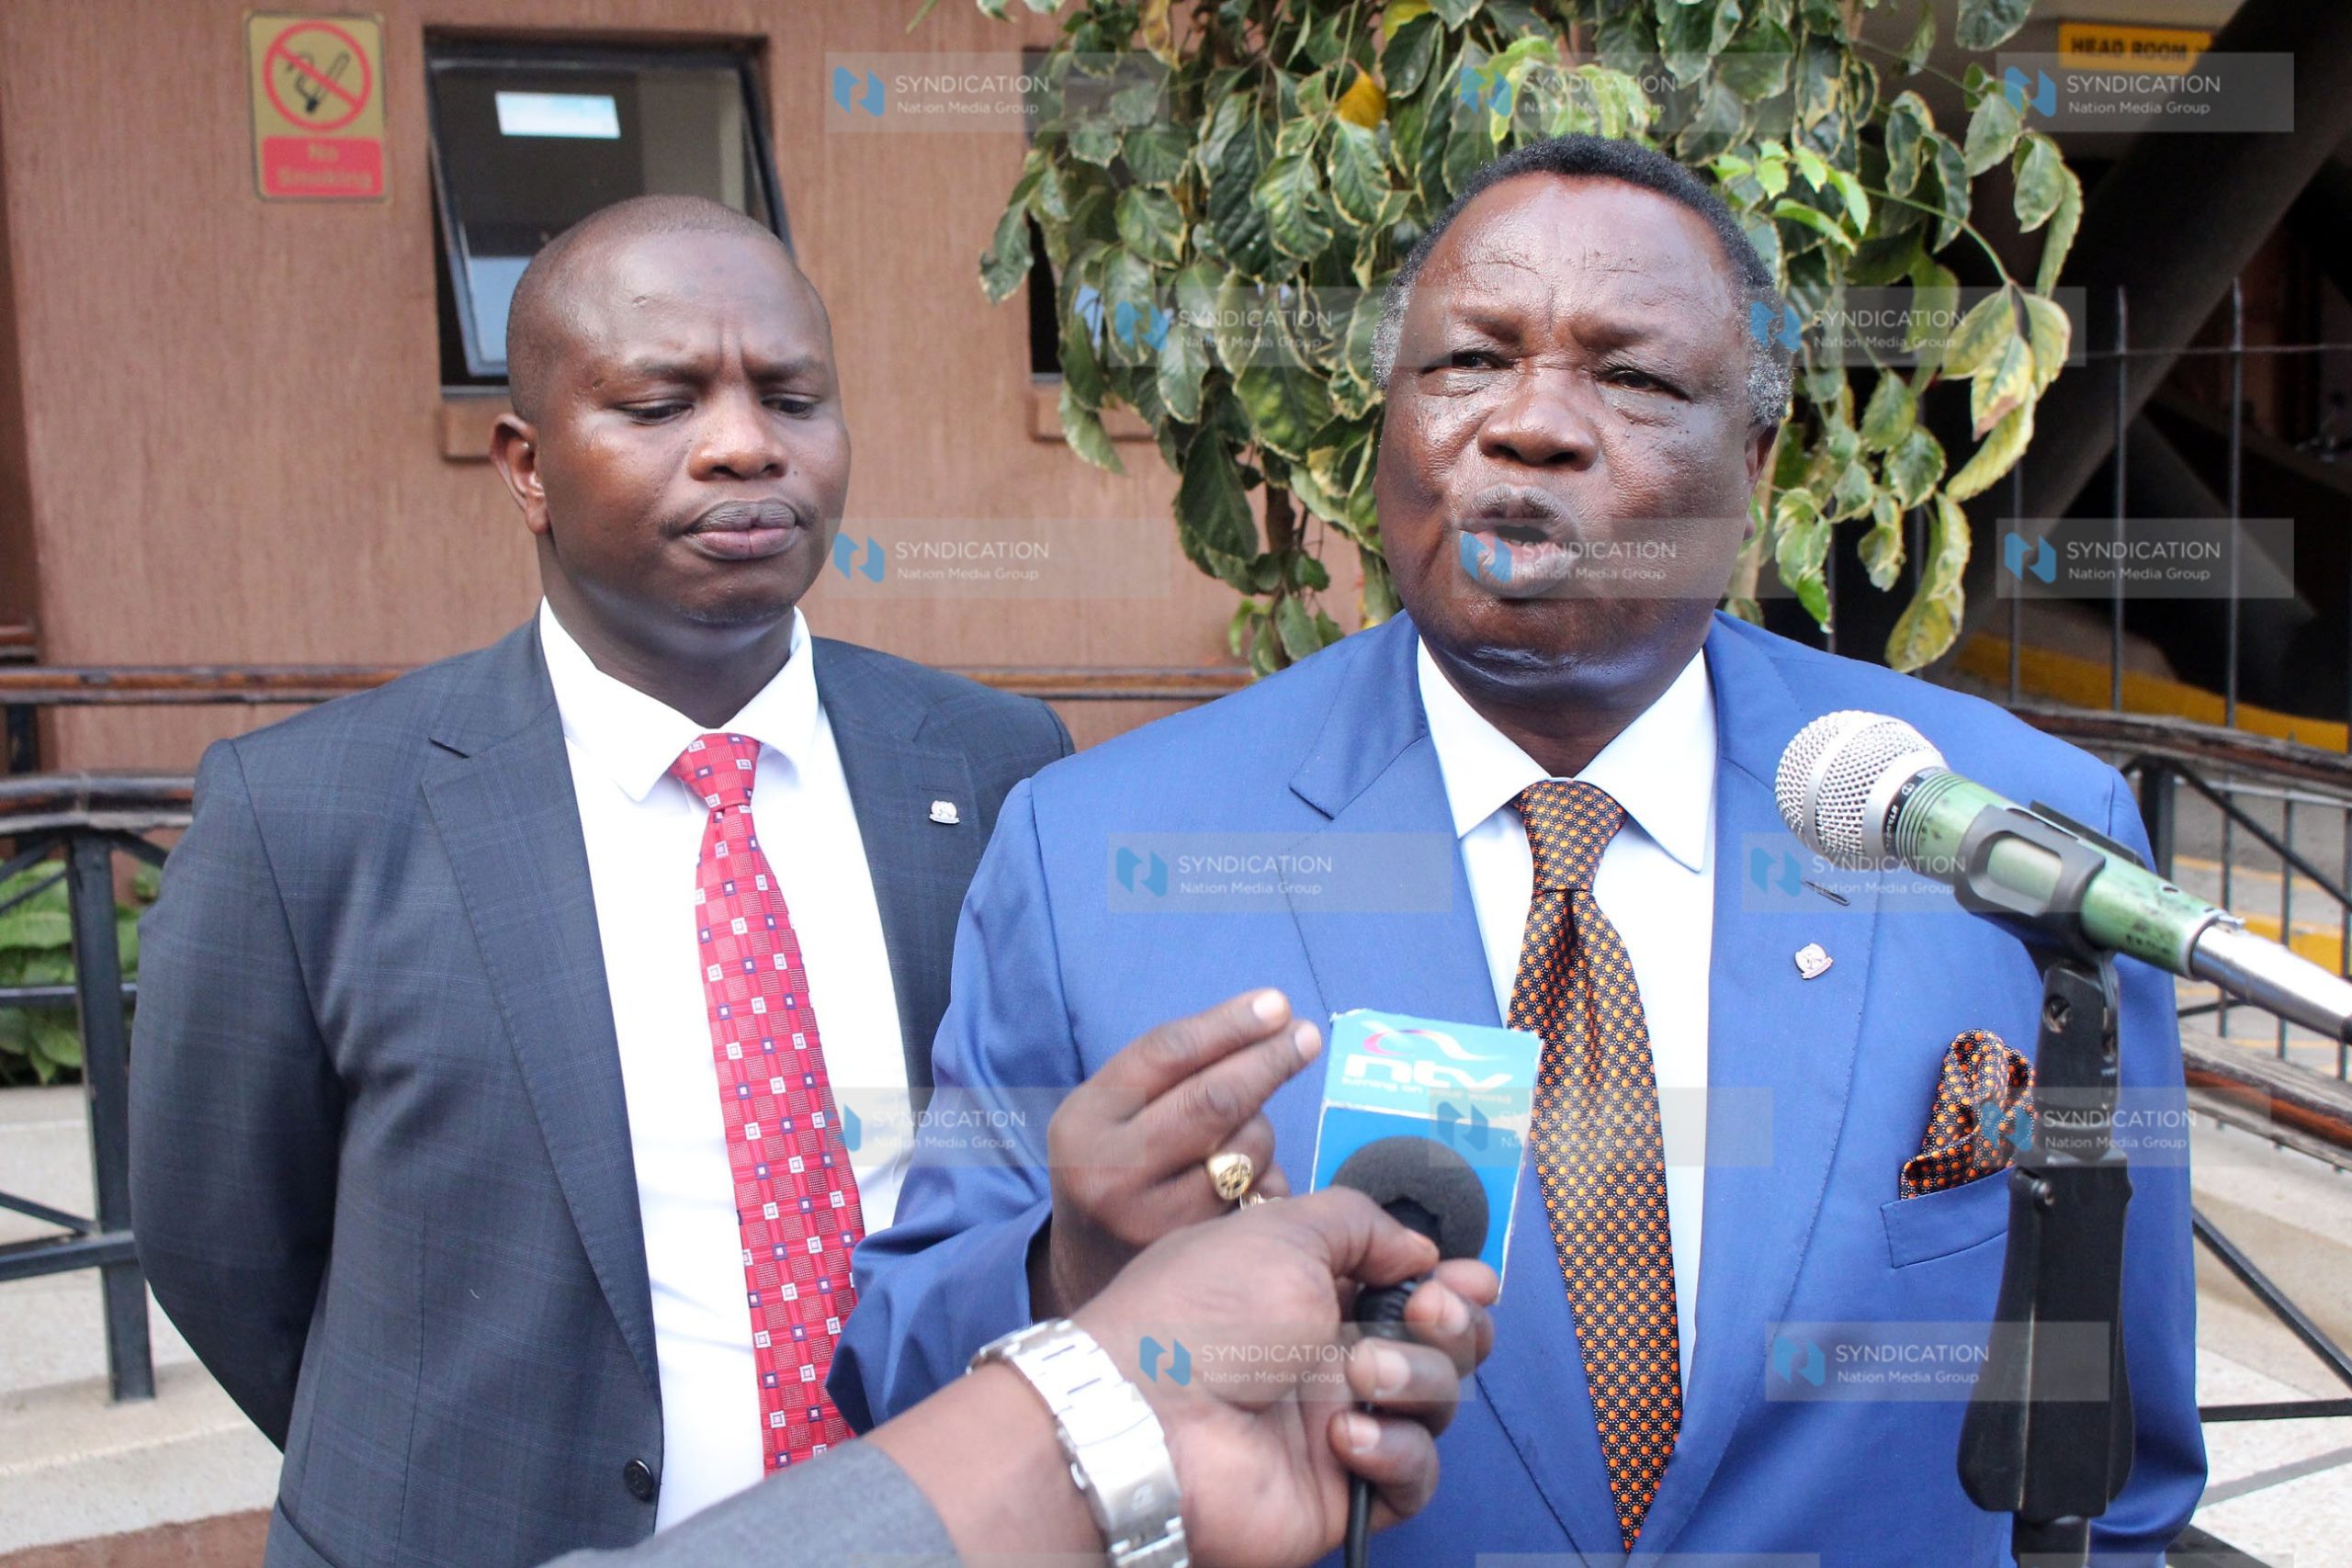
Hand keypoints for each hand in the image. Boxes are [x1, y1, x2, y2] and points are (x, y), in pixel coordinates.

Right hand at [1033, 988, 1320, 1316]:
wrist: (1089, 1267)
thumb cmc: (1118, 1162)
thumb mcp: (1114, 1111)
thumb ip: (1173, 1069)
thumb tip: (1272, 1016)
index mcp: (1085, 1119)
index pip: (1168, 1053)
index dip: (1230, 1023)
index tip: (1277, 1004)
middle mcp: (1110, 1172)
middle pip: (1214, 1098)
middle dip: (1270, 1060)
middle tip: (1306, 1036)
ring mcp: (1152, 1222)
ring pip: (1247, 1148)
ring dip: (1262, 1129)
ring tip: (1240, 1135)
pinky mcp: (1195, 1256)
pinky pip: (1264, 1196)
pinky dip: (1270, 1177)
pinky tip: (1246, 1184)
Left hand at [1073, 1188, 1498, 1567]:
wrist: (1147, 1419)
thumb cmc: (1202, 1313)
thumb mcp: (1281, 1230)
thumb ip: (1360, 1224)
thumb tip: (1419, 1249)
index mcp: (1313, 1292)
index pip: (1407, 1287)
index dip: (1449, 1282)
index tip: (1469, 1277)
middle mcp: (1332, 1357)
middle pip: (1440, 1344)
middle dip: (1454, 1323)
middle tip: (1428, 1310)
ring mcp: (1339, 1424)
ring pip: (1437, 1402)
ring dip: (1417, 1378)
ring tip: (1361, 1375)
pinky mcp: (1344, 1489)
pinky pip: (1415, 1475)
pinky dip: (1397, 1451)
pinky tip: (1347, 1437)